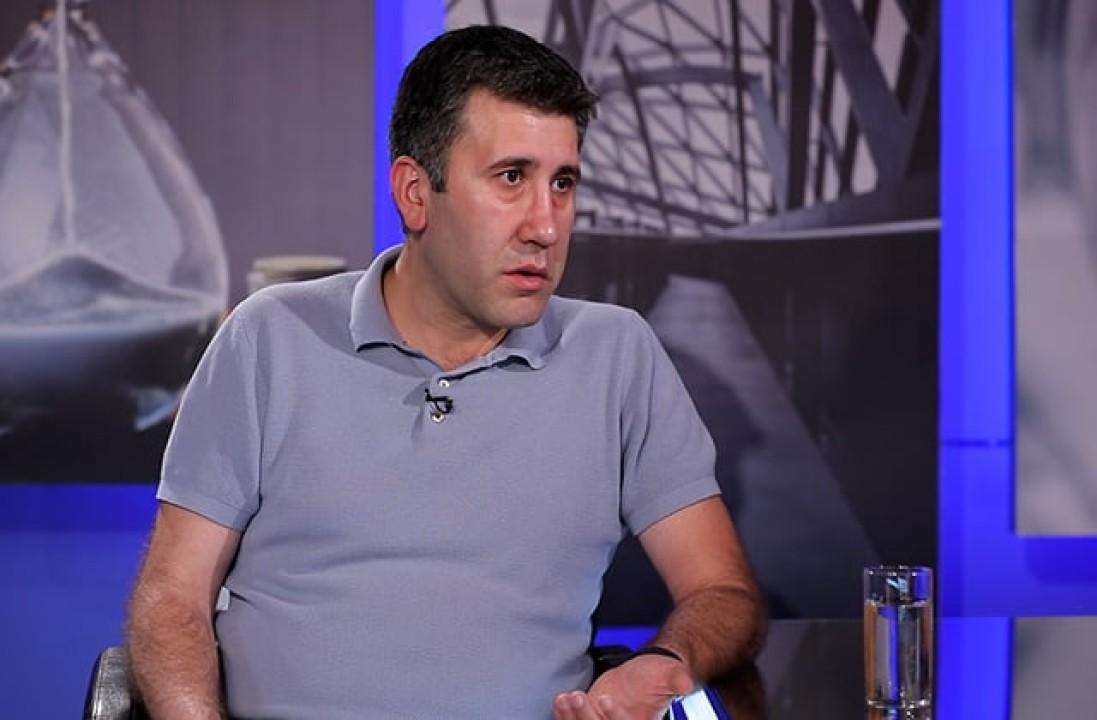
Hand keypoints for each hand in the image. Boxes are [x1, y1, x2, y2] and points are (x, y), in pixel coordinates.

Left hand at [552, 653, 693, 719]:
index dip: (614, 717)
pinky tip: (560, 701)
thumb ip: (678, 679)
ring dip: (572, 717)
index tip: (606, 699)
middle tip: (579, 697)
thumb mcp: (671, 673)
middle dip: (587, 717)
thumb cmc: (659, 674)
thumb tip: (685, 684)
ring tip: (567, 698)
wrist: (642, 672)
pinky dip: (564, 715)